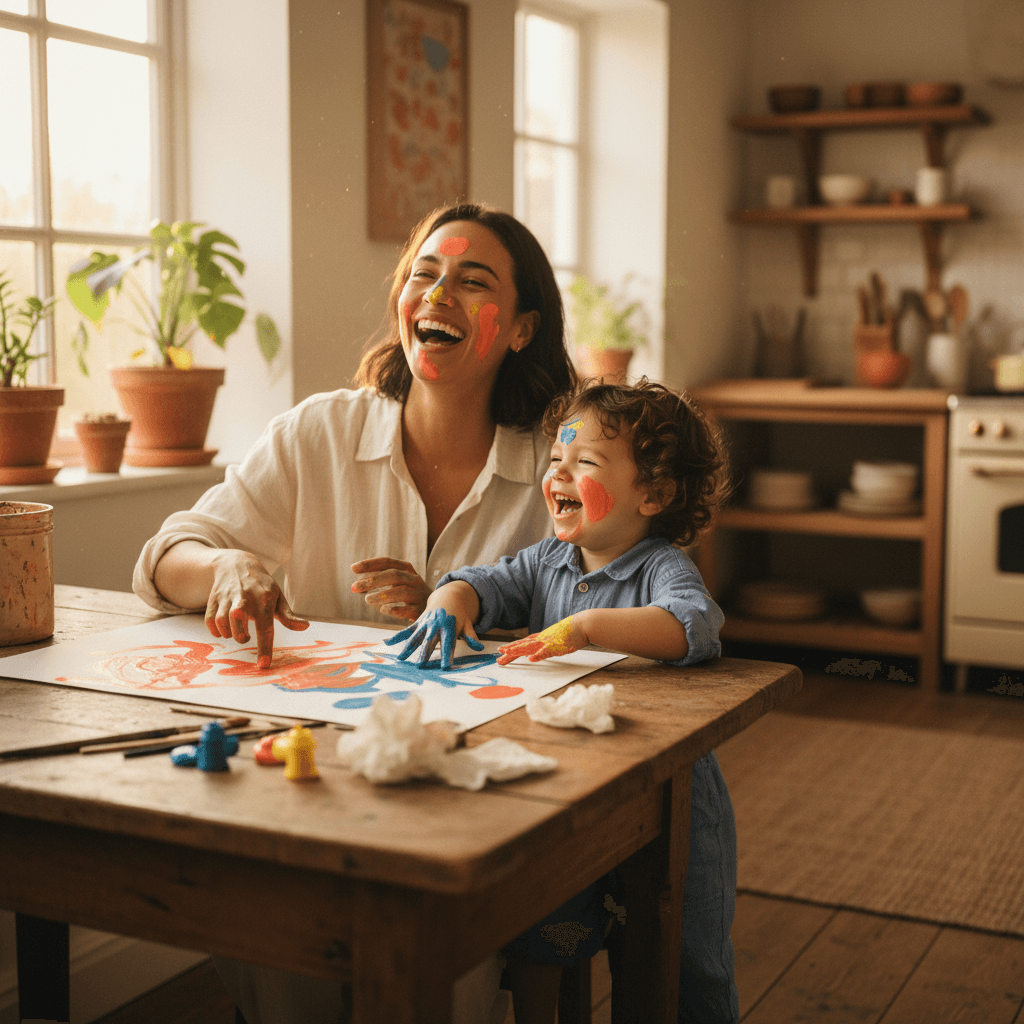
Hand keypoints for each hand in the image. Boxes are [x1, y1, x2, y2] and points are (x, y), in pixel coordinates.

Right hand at [205, 551, 308, 668]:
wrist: (237, 563)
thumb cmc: (261, 586)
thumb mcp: (277, 597)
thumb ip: (288, 615)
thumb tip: (305, 627)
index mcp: (264, 599)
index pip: (265, 627)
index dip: (265, 647)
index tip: (264, 664)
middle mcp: (245, 597)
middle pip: (238, 622)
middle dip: (241, 637)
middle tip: (246, 637)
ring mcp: (227, 597)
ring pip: (222, 621)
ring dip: (228, 633)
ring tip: (235, 632)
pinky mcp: (214, 598)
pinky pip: (209, 619)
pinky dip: (215, 630)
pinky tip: (222, 630)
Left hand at [350, 557, 430, 620]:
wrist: (438, 607)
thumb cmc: (409, 594)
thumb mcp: (398, 582)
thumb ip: (379, 581)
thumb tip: (357, 585)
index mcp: (406, 569)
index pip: (387, 562)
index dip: (370, 564)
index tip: (353, 568)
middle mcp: (414, 579)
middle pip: (394, 575)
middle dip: (373, 580)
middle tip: (355, 587)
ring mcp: (419, 594)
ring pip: (401, 591)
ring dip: (382, 595)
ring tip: (367, 599)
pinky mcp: (421, 610)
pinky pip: (408, 609)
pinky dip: (395, 609)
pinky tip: (383, 610)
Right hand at [383, 583, 482, 668]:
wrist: (449, 596)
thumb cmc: (459, 616)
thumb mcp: (468, 625)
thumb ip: (472, 637)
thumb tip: (480, 648)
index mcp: (449, 628)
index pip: (449, 645)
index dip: (447, 656)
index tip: (445, 668)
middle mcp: (436, 626)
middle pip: (430, 642)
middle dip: (424, 654)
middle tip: (420, 666)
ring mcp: (426, 623)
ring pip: (416, 637)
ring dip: (408, 647)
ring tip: (401, 658)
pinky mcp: (418, 621)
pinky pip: (407, 630)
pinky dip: (397, 636)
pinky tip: (387, 643)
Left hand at [496, 615, 587, 664]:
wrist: (583, 625)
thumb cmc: (571, 632)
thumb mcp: (556, 639)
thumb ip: (547, 645)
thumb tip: (541, 650)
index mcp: (541, 638)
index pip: (524, 643)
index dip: (512, 648)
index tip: (502, 652)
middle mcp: (541, 639)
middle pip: (522, 646)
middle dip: (509, 651)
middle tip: (498, 658)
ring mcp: (548, 641)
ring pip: (529, 647)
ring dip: (517, 650)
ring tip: (506, 653)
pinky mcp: (557, 645)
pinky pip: (546, 651)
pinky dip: (538, 655)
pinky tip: (531, 659)